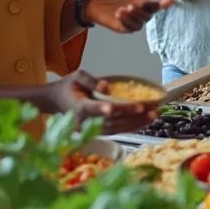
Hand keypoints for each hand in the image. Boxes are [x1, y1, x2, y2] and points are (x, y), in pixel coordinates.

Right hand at [41, 71, 156, 133]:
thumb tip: (107, 86)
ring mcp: (91, 129)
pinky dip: (132, 126)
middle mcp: (84, 122)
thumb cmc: (68, 87)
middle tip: (148, 109)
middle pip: (109, 121)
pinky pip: (117, 131)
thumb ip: (91, 80)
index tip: (112, 108)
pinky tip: (145, 120)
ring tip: (153, 115)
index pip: (90, 108)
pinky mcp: (98, 131)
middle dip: (130, 115)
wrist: (57, 102)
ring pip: (115, 129)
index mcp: (77, 107)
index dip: (102, 109)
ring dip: (135, 123)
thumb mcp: (76, 76)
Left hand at [87, 0, 194, 32]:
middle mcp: (145, 8)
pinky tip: (119, 12)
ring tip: (126, 6)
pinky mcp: (127, 27)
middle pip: (160, 7)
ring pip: (146, 17)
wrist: (91, 0)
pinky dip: (127, 18)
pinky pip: (133, 25)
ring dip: (138, 12)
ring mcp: (137, 19)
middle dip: (165, 4)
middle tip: (168, 0)